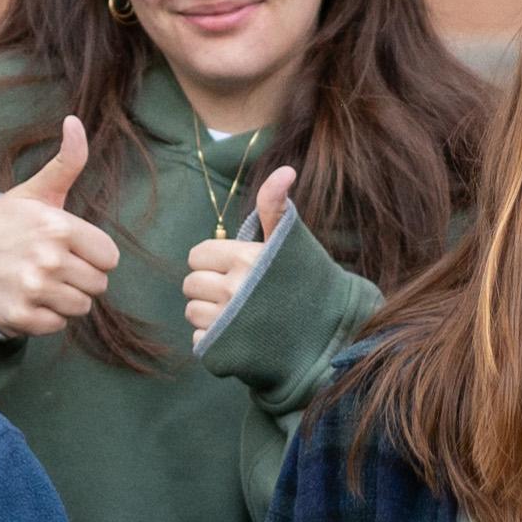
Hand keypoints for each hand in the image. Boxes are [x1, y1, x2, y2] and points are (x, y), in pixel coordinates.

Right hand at [0, 115, 121, 338]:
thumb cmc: (2, 225)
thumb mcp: (34, 192)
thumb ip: (66, 162)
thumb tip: (75, 121)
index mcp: (58, 226)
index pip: (109, 257)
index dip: (91, 254)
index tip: (67, 248)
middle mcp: (48, 258)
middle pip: (98, 284)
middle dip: (79, 278)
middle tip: (50, 266)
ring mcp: (33, 289)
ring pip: (80, 307)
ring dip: (64, 299)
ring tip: (38, 282)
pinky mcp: (20, 316)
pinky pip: (57, 325)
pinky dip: (45, 317)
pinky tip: (26, 299)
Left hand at [181, 163, 298, 345]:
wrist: (330, 334)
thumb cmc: (308, 281)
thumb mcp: (292, 241)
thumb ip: (275, 207)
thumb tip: (285, 169)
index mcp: (245, 259)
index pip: (197, 255)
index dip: (214, 260)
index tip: (237, 268)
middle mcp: (233, 290)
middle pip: (190, 284)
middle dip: (210, 287)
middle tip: (240, 292)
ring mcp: (227, 324)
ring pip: (192, 313)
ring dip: (211, 314)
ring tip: (241, 315)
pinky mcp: (224, 352)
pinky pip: (199, 341)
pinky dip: (215, 339)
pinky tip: (240, 336)